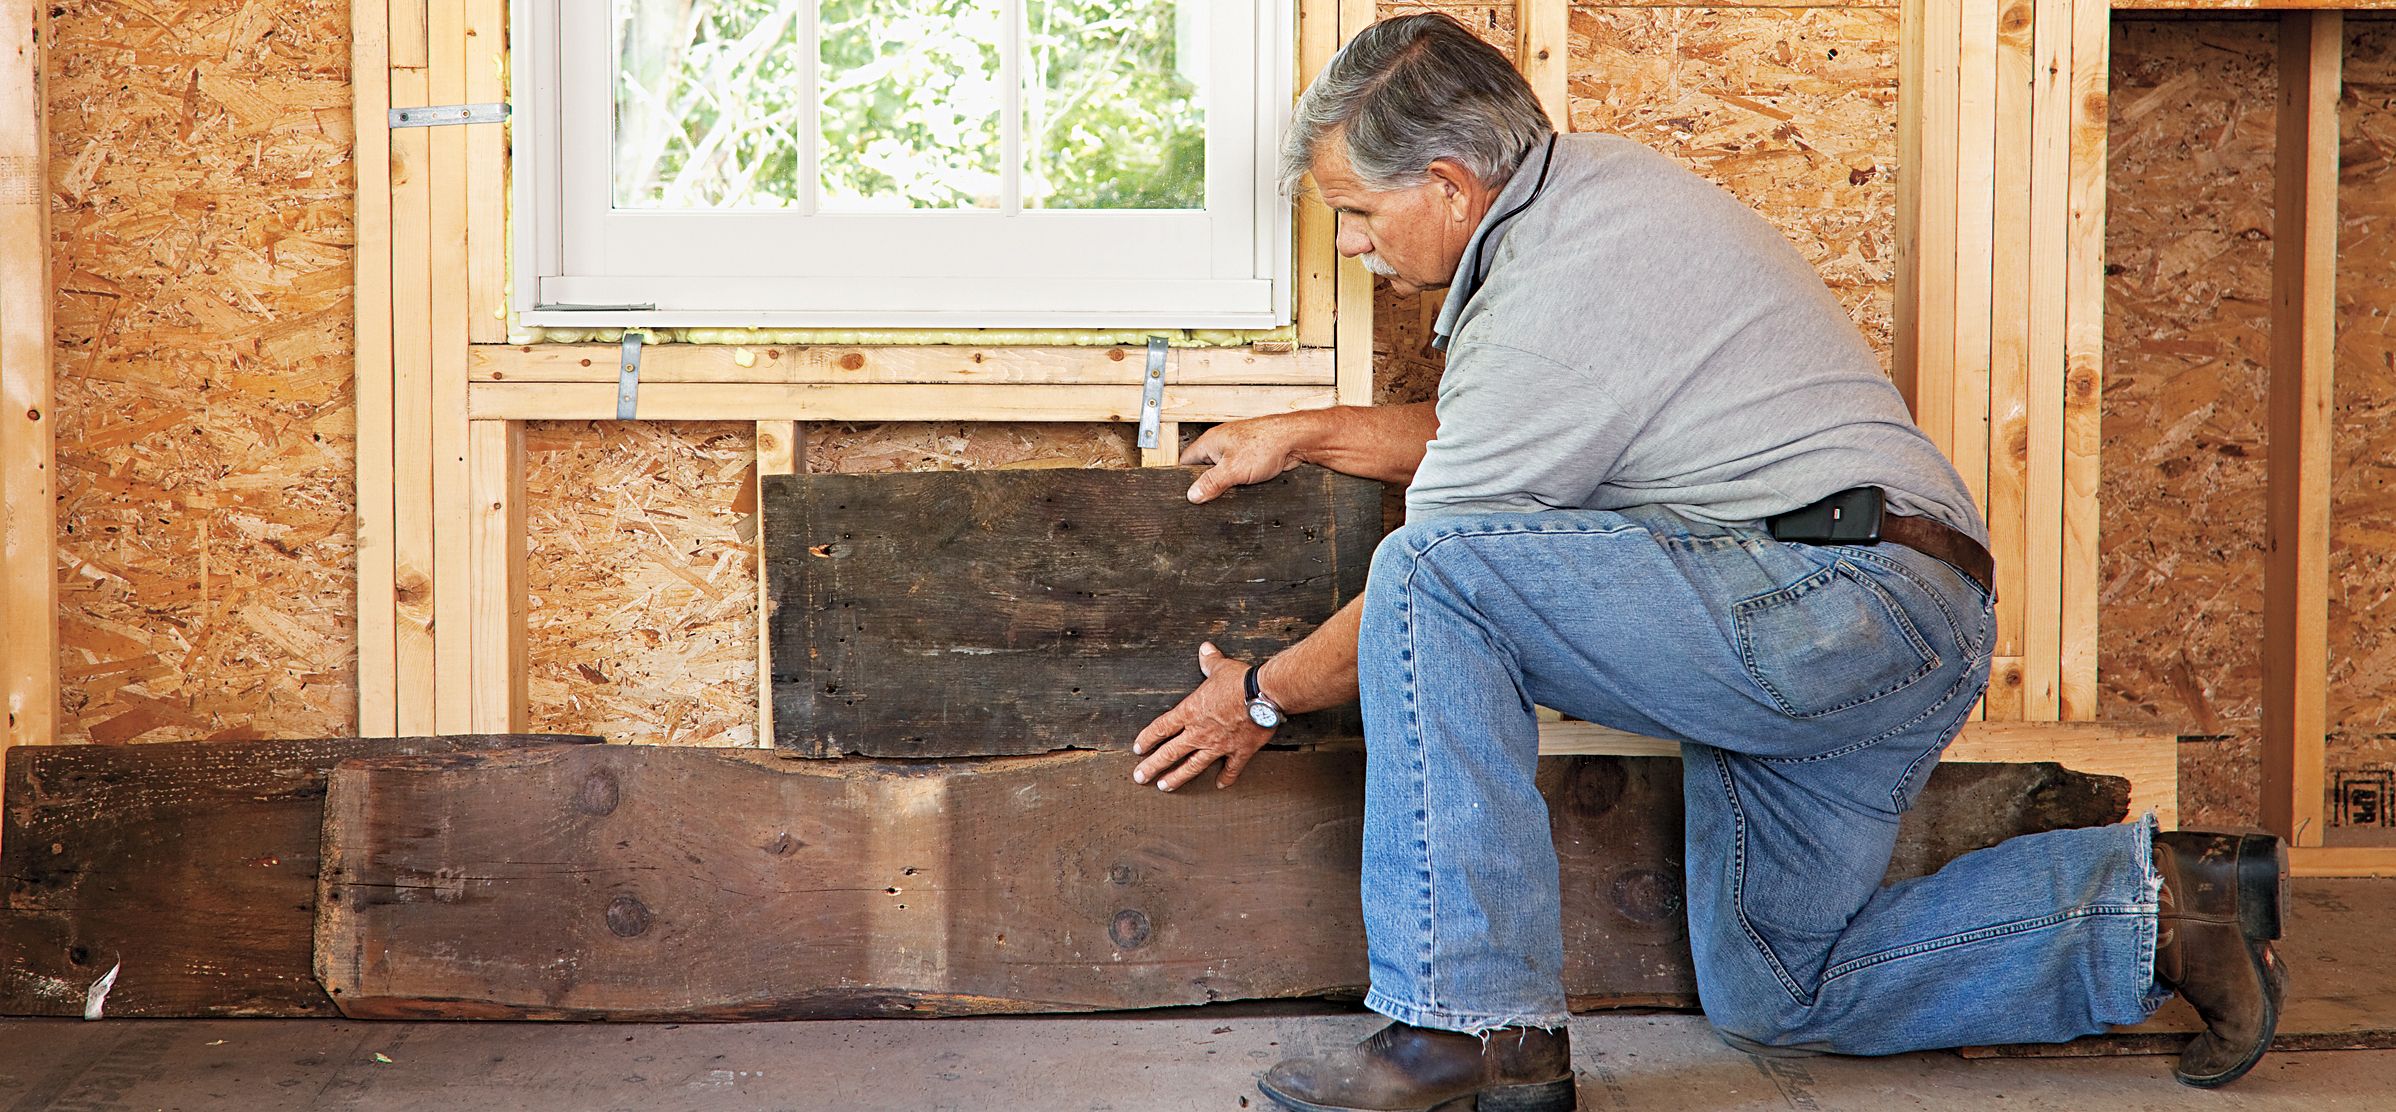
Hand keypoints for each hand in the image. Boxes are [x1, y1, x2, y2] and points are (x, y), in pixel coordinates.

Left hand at [1131, 642, 1273, 790]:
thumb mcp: (1220, 667)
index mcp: (1191, 712)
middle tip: (1140, 777)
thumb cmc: (1240, 681)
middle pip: (1170, 753)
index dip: (1147, 739)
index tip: (1138, 749)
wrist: (1264, 695)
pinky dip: (1226, 778)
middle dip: (1152, 766)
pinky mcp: (1239, 751)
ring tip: (1164, 786)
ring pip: (1193, 766)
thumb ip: (1209, 661)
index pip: (1161, 728)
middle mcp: (1200, 732)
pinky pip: (1231, 769)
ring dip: (1177, 777)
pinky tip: (1220, 785)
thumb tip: (1205, 649)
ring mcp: (1218, 745)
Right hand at [1179, 413, 1316, 503]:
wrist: (1294, 440)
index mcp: (1209, 442)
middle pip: (1203, 470)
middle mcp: (1220, 445)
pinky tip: (1244, 488)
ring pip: (1221, 474)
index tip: (1186, 495)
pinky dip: (1238, 482)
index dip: (1183, 479)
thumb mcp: (1232, 469)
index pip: (1185, 462)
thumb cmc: (1266, 444)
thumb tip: (1192, 495)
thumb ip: (1211, 483)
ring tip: (1231, 491)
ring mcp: (1234, 452)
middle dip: (1207, 484)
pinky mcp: (1248, 460)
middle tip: (1211, 497)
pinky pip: (1236, 474)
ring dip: (1225, 484)